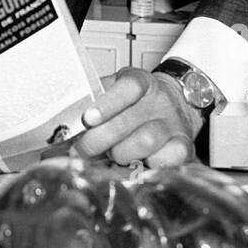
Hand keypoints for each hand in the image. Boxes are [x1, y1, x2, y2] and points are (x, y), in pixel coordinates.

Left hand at [73, 67, 202, 168]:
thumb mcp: (116, 89)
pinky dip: (150, 165)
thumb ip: (94, 100)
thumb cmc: (138, 101)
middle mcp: (159, 101)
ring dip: (121, 154)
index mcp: (141, 82)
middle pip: (128, 122)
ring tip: (112, 155)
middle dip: (98, 140)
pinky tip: (139, 162)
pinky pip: (169, 159)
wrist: (177, 102)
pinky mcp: (184, 145)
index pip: (128, 87)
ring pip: (145, 143)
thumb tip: (64, 124)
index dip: (107, 104)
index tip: (88, 118)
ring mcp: (173, 124)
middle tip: (82, 149)